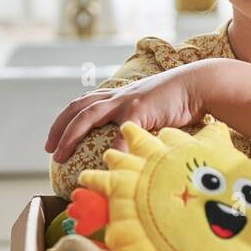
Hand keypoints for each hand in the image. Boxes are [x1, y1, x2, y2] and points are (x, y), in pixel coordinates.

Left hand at [45, 61, 210, 162]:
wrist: (200, 85)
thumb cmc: (182, 103)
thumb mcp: (156, 114)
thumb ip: (143, 128)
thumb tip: (138, 151)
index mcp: (120, 96)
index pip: (86, 104)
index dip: (68, 120)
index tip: (57, 139)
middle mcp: (118, 96)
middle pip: (77, 108)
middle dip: (59, 128)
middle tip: (49, 150)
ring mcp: (126, 100)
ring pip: (86, 115)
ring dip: (69, 135)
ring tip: (60, 155)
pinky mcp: (138, 109)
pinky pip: (119, 133)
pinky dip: (111, 150)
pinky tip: (105, 166)